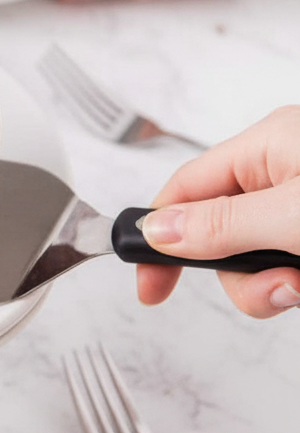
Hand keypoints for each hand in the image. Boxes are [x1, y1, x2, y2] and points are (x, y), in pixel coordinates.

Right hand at [136, 106, 299, 317]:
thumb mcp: (294, 217)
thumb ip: (224, 224)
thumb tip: (158, 230)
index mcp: (268, 146)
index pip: (185, 188)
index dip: (159, 234)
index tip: (147, 279)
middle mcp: (282, 172)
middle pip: (216, 232)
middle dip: (238, 273)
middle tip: (275, 286)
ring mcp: (299, 205)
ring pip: (250, 258)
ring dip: (269, 285)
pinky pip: (280, 266)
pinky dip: (293, 285)